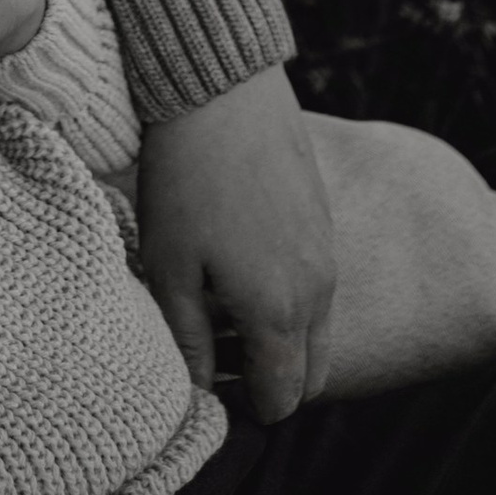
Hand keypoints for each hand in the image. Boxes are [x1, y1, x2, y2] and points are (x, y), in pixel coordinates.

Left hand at [137, 64, 335, 422]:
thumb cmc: (185, 176)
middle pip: (310, 373)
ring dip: (279, 338)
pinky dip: (288, 297)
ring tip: (217, 308)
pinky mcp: (323, 217)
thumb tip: (195, 391)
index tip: (210, 393)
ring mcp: (327, 252)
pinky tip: (238, 262)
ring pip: (315, 328)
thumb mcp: (168, 265)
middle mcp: (318, 290)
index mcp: (279, 313)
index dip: (246, 408)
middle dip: (270, 380)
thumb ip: (188, 338)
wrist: (221, 86)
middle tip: (214, 356)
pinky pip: (317, 284)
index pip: (282, 398)